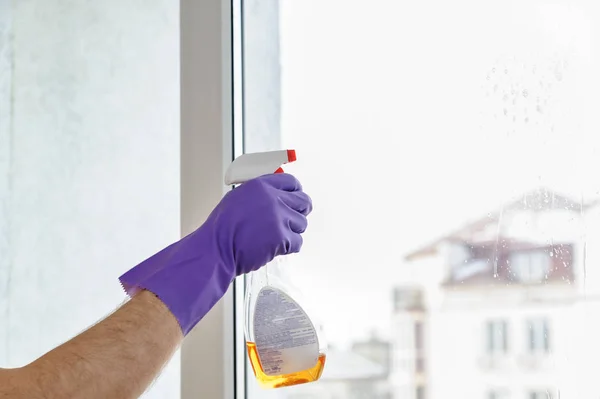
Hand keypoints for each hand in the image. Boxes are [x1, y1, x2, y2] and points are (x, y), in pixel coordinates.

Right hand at [119, 173, 312, 334]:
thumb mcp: (238, 198)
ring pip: (302, 223)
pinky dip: (289, 247)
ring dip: (292, 231)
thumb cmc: (221, 228)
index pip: (291, 182)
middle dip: (300, 211)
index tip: (295, 198)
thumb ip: (259, 194)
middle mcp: (273, 199)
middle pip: (303, 201)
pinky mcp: (282, 238)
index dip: (295, 191)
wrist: (216, 249)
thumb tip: (276, 194)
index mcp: (261, 186)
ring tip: (276, 237)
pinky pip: (298, 242)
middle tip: (292, 220)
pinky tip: (276, 248)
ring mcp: (279, 218)